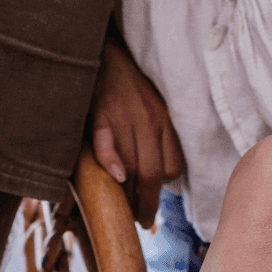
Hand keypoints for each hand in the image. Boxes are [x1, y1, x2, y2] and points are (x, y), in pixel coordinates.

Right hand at [89, 30, 183, 227]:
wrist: (101, 49)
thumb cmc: (126, 85)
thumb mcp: (151, 108)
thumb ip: (157, 140)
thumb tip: (162, 179)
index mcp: (163, 122)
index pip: (172, 168)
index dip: (162, 189)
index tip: (150, 203)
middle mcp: (147, 120)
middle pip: (152, 173)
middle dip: (146, 203)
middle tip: (140, 221)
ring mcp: (123, 116)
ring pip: (130, 164)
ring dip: (125, 192)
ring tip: (120, 210)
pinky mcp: (99, 111)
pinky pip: (105, 143)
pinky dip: (109, 161)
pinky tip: (111, 178)